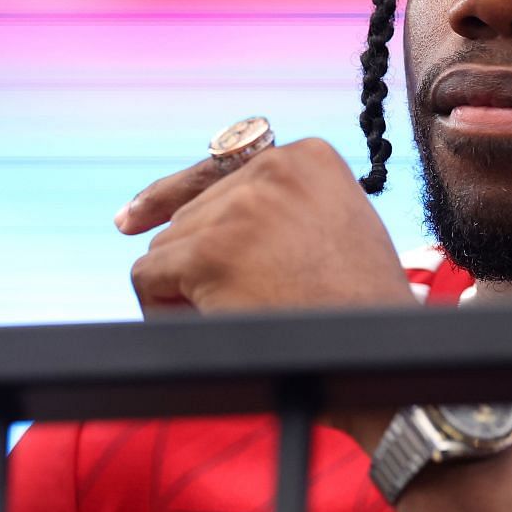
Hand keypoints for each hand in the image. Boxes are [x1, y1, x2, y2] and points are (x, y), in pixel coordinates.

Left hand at [117, 138, 414, 316]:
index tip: (135, 218)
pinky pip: (148, 276)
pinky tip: (199, 324)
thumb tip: (197, 206)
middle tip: (241, 303)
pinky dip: (160, 308)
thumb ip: (281, 207)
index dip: (176, 198)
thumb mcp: (335, 228)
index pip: (219, 168)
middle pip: (191, 213)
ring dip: (185, 288)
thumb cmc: (362, 309)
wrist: (376, 353)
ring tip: (237, 318)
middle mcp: (273, 169)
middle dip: (200, 261)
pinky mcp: (210, 252)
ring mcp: (240, 209)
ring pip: (168, 246)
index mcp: (308, 157)